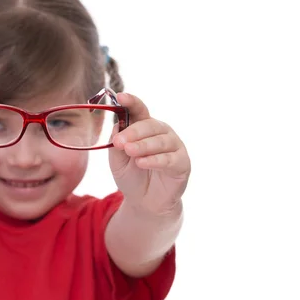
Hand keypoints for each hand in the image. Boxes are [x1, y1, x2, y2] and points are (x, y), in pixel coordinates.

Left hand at [109, 92, 190, 215]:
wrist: (144, 202)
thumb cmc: (131, 176)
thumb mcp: (117, 159)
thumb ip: (116, 142)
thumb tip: (117, 126)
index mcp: (145, 127)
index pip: (139, 110)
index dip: (131, 102)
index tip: (121, 97)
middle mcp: (162, 133)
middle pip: (150, 125)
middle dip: (133, 132)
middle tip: (119, 142)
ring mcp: (174, 147)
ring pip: (160, 141)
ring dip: (143, 145)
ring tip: (129, 151)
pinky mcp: (182, 163)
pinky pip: (169, 159)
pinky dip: (155, 160)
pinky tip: (141, 162)